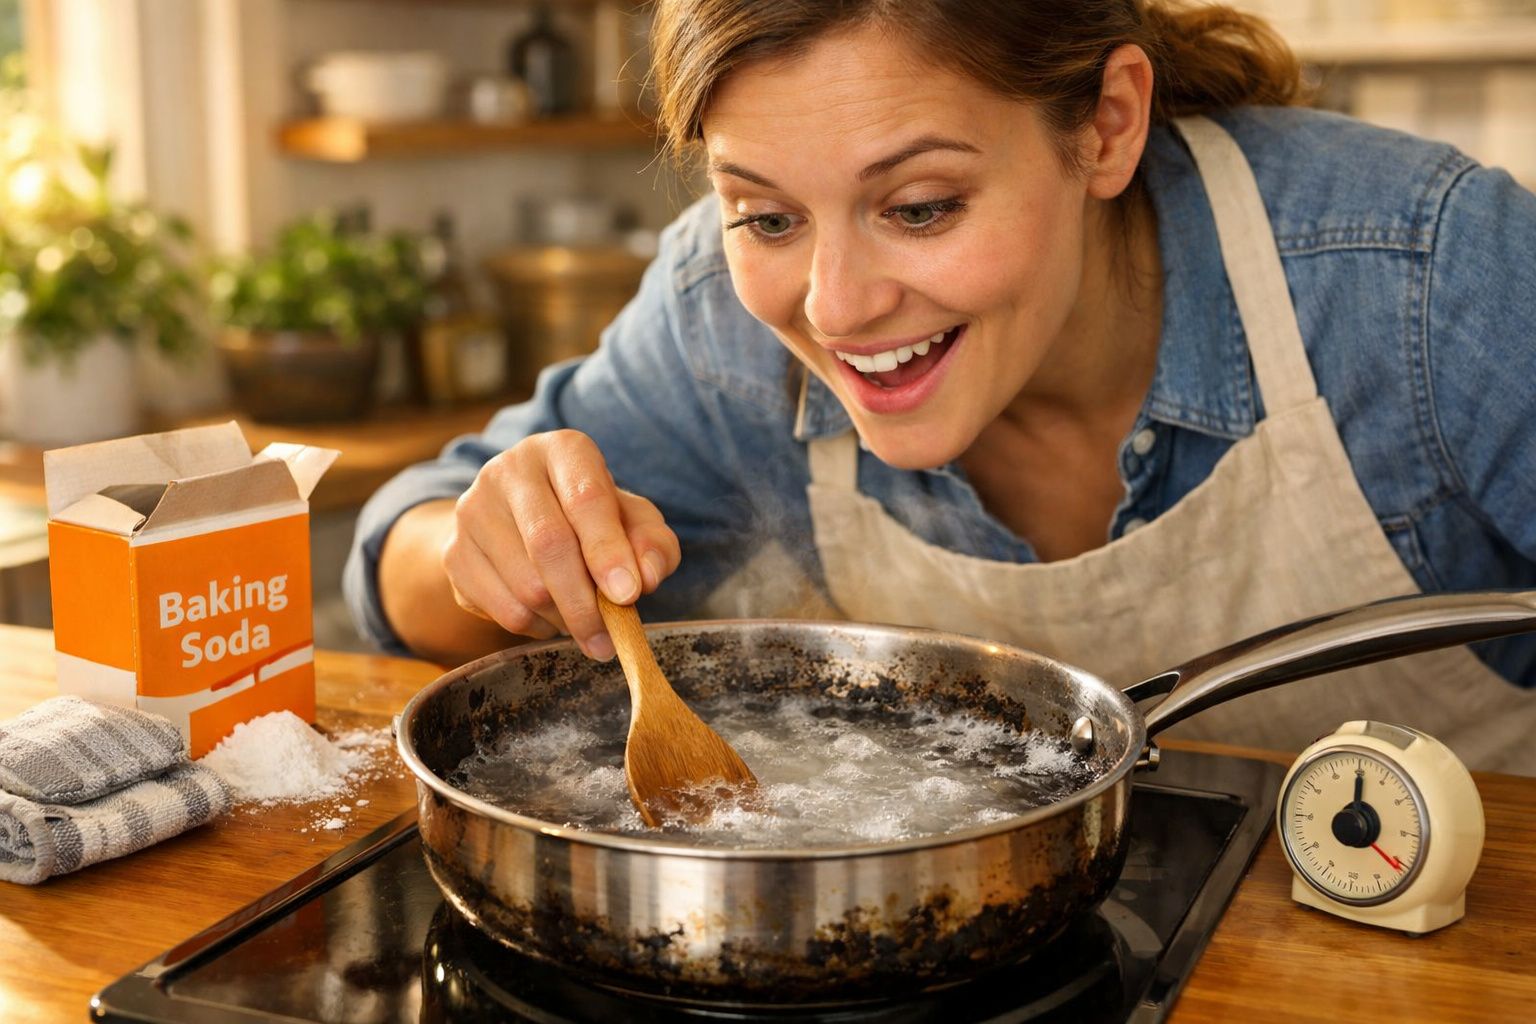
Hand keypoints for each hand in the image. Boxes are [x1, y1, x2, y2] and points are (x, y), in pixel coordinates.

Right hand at [442, 430, 680, 659]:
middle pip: (549, 545)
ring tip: (585, 623)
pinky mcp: (455, 552)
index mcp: (562, 450)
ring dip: (564, 619)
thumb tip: (647, 577)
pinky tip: (552, 616)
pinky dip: (537, 626)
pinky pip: (502, 609)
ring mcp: (473, 510)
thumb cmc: (592, 519)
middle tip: (610, 638)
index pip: (586, 499)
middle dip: (585, 602)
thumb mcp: (635, 522)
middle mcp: (509, 470)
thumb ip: (653, 545)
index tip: (629, 595)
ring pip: (525, 585)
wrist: (522, 522)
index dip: (608, 550)